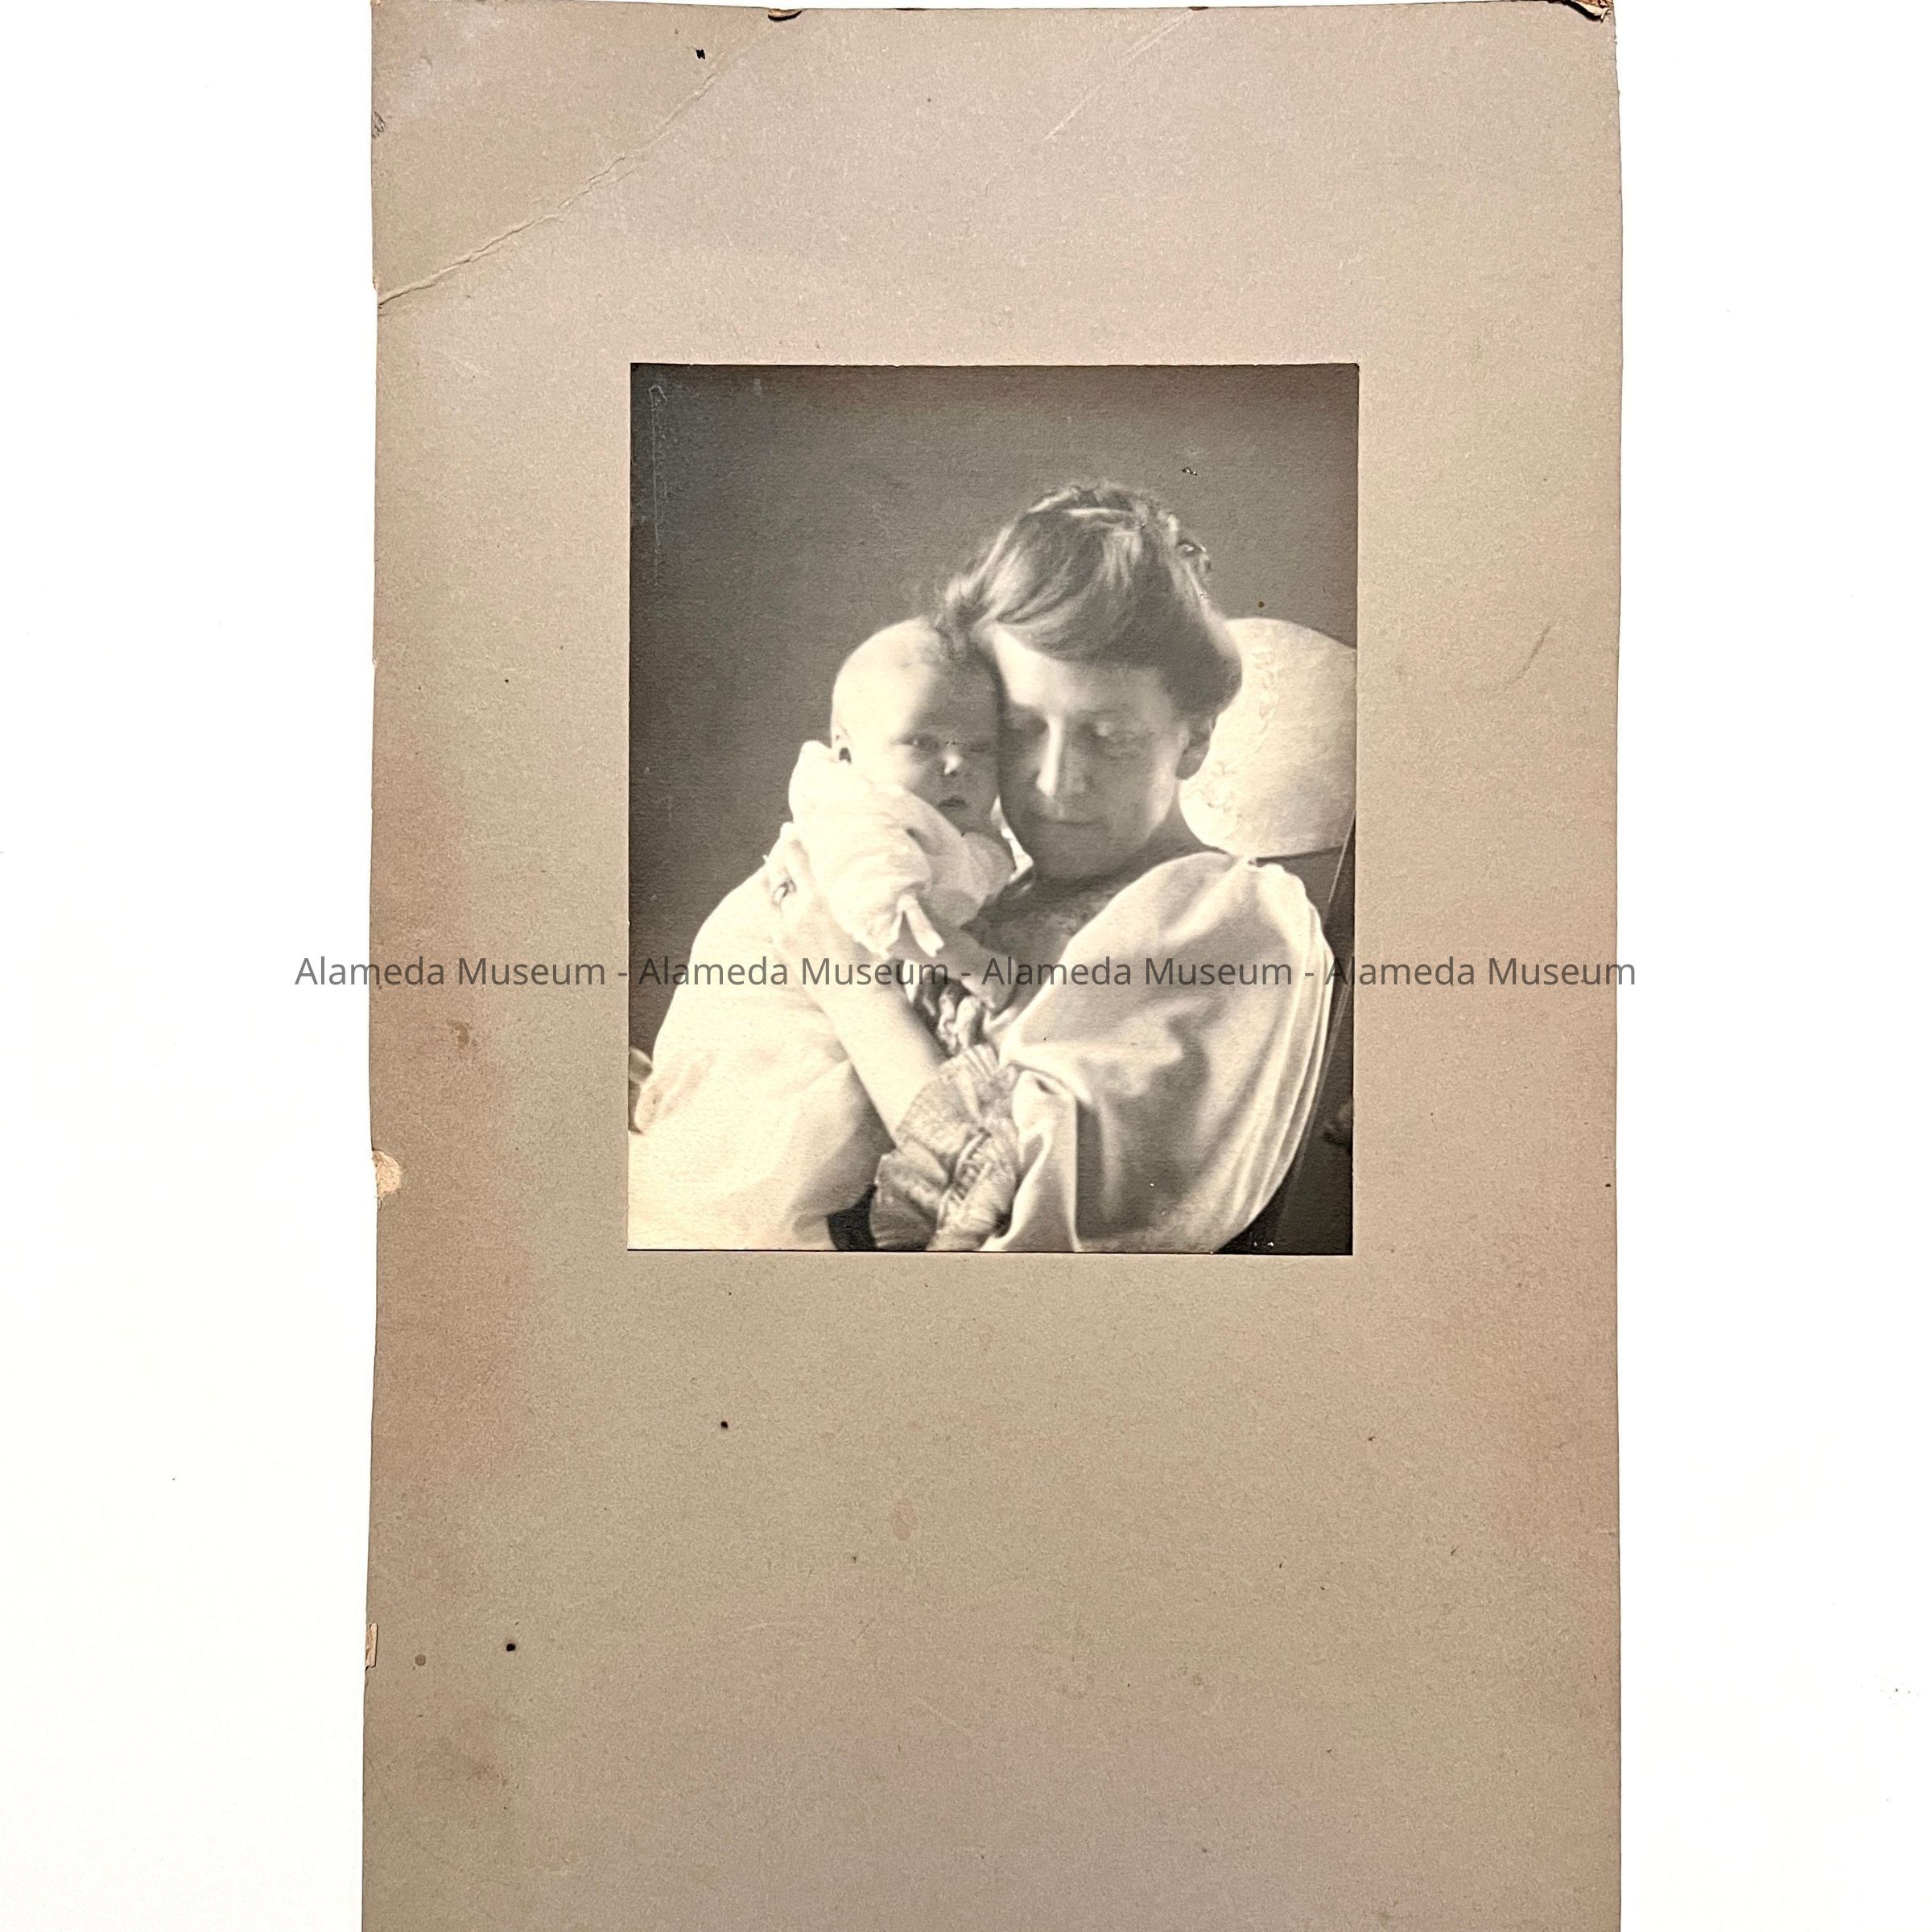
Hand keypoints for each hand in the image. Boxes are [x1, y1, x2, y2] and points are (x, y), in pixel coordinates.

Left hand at [763, 829, 873, 987]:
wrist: (856, 996)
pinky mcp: (781, 943)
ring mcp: (787, 926)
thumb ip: (854, 888)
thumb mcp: (868, 913)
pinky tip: (780, 898)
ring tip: (779, 867)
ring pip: (774, 891)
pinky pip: (773, 914)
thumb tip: (851, 871)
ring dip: (777, 877)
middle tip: (786, 836)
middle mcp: (801, 908)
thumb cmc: (874, 955)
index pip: (802, 858)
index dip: (796, 839)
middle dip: (785, 852)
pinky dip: (775, 902)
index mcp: (824, 897)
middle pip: (784, 870)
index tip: (793, 826)